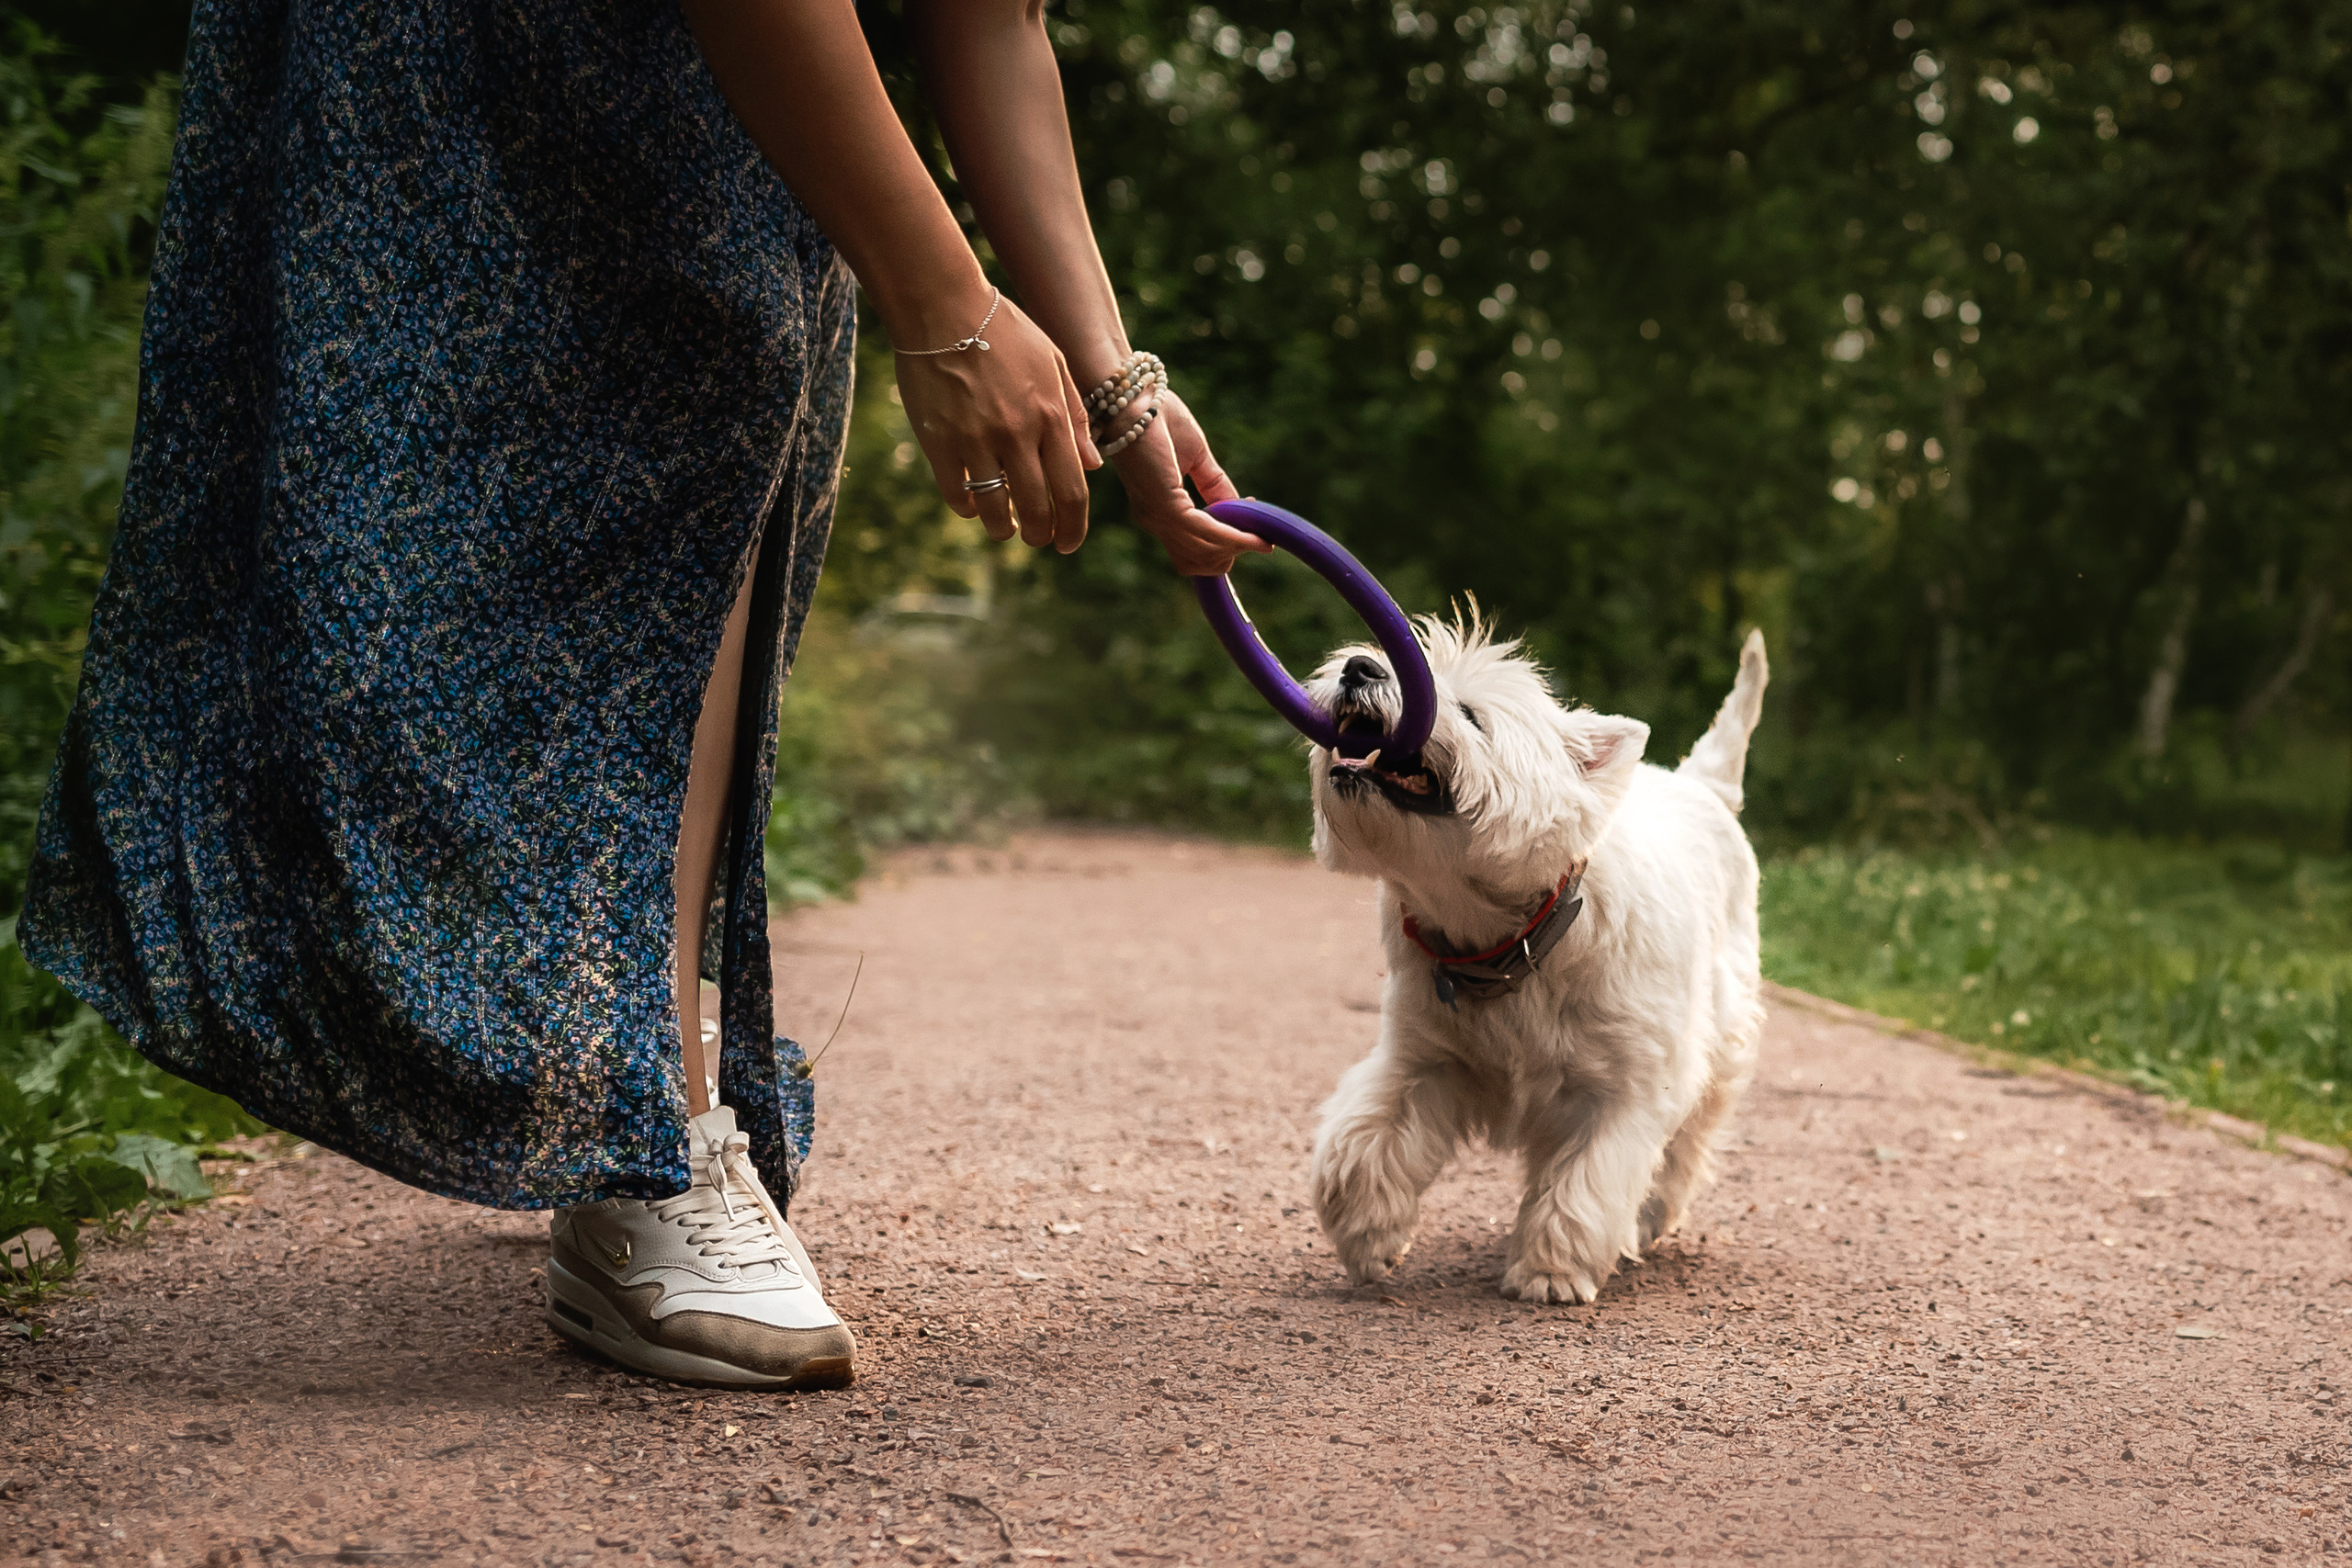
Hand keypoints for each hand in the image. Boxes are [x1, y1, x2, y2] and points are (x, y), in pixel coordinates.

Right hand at [895, 293, 1094, 552]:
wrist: (943, 306)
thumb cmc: (1003, 330)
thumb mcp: (1053, 363)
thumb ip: (1075, 415)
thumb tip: (1091, 467)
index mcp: (1052, 416)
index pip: (1073, 491)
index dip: (1074, 527)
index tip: (1068, 542)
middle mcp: (1019, 434)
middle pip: (1038, 509)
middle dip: (1041, 535)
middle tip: (1038, 539)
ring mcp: (978, 440)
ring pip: (996, 510)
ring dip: (1004, 530)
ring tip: (1005, 529)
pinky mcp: (940, 442)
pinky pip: (957, 494)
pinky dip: (968, 508)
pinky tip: (972, 506)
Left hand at [1108, 388, 1269, 576]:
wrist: (1133, 396)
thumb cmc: (1157, 417)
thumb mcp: (1196, 457)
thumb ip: (1215, 485)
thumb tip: (1240, 508)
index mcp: (1158, 510)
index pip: (1191, 550)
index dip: (1224, 546)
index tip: (1253, 530)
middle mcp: (1154, 520)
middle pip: (1197, 563)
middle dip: (1230, 555)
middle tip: (1257, 538)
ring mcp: (1158, 516)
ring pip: (1203, 553)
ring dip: (1236, 548)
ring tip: (1260, 538)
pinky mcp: (1166, 507)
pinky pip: (1206, 532)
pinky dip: (1233, 537)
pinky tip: (1253, 535)